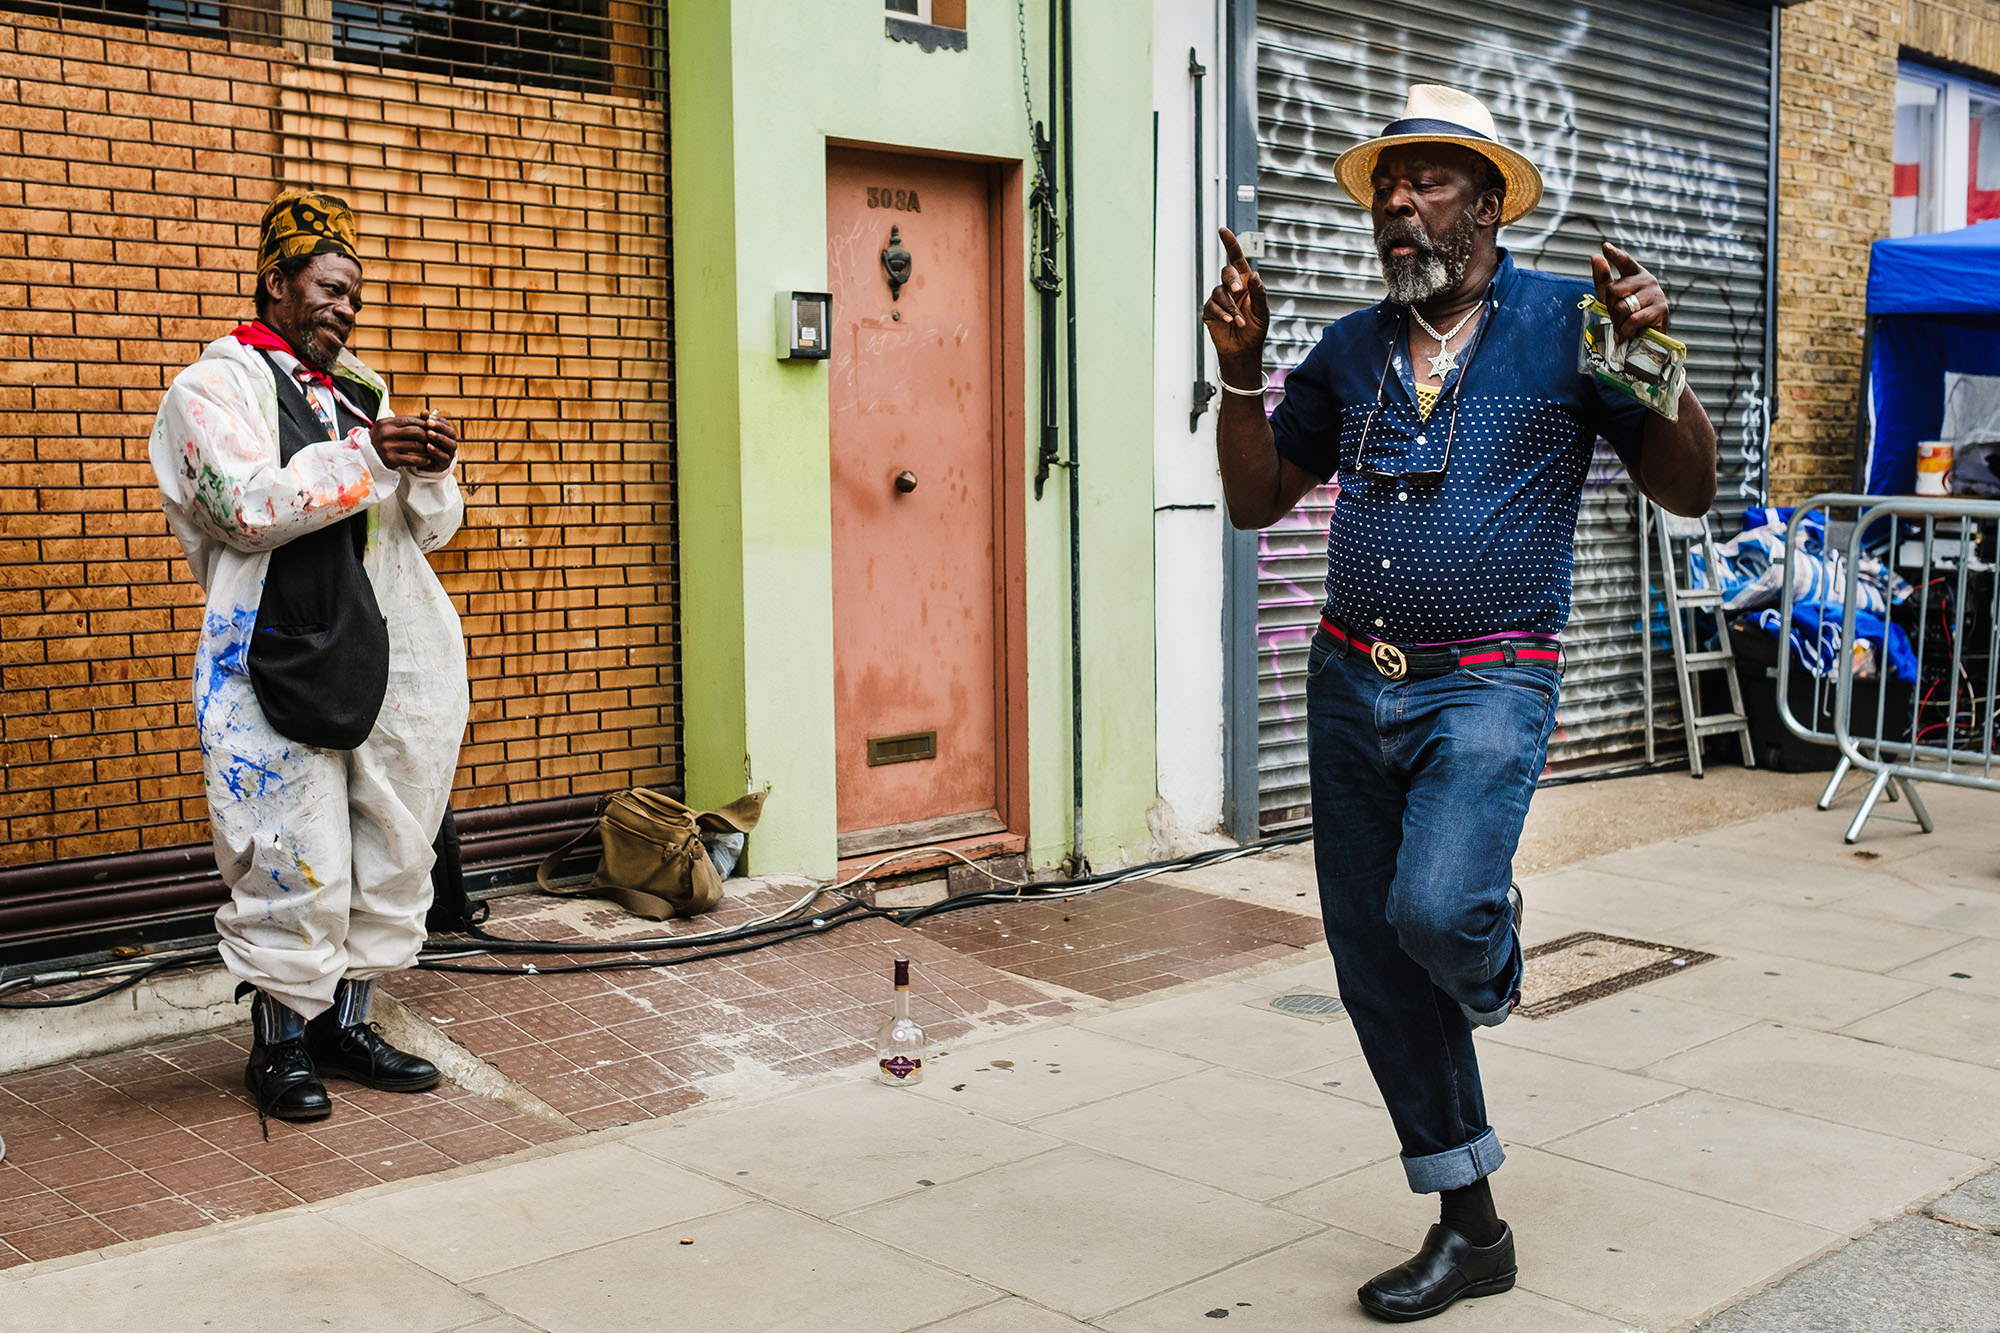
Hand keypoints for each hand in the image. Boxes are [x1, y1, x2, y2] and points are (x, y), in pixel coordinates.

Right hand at [371, 414, 435, 470]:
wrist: (366, 456)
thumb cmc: (383, 439)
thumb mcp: (390, 427)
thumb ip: (407, 421)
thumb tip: (427, 413)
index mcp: (386, 423)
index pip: (410, 420)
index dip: (424, 423)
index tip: (432, 427)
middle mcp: (386, 434)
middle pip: (415, 432)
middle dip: (428, 435)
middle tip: (434, 439)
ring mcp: (388, 447)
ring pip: (416, 446)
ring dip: (428, 448)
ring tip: (433, 449)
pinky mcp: (391, 459)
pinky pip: (412, 459)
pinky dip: (423, 460)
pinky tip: (428, 460)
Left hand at [418, 409, 457, 473]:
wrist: (423, 462)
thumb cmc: (424, 443)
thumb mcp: (423, 432)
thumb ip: (424, 422)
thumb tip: (424, 411)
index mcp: (447, 432)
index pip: (446, 424)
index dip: (438, 420)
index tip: (427, 417)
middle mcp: (452, 441)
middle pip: (451, 432)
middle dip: (440, 427)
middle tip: (428, 423)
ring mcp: (450, 452)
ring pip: (450, 444)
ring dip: (440, 438)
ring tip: (428, 433)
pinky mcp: (446, 462)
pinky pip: (444, 456)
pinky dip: (437, 451)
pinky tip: (428, 446)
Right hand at [1202, 227, 1268, 371]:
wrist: (1243, 350)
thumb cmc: (1255, 330)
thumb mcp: (1263, 312)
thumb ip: (1259, 293)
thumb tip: (1254, 274)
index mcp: (1245, 283)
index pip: (1236, 258)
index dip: (1230, 243)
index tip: (1222, 230)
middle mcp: (1231, 287)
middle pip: (1226, 272)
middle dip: (1232, 280)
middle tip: (1239, 292)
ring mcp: (1219, 299)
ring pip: (1219, 292)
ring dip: (1231, 306)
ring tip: (1240, 320)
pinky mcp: (1210, 311)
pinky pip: (1212, 306)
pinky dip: (1222, 313)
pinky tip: (1231, 321)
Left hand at [1591, 241, 1670, 340]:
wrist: (1648, 340)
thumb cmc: (1629, 316)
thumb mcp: (1612, 299)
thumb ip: (1603, 279)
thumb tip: (1595, 257)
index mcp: (1635, 274)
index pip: (1624, 261)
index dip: (1615, 255)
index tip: (1605, 247)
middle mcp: (1647, 280)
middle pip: (1614, 290)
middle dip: (1610, 308)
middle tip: (1617, 318)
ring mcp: (1655, 293)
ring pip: (1622, 307)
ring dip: (1618, 322)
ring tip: (1623, 328)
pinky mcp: (1660, 309)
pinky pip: (1632, 320)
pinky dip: (1626, 330)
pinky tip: (1630, 333)